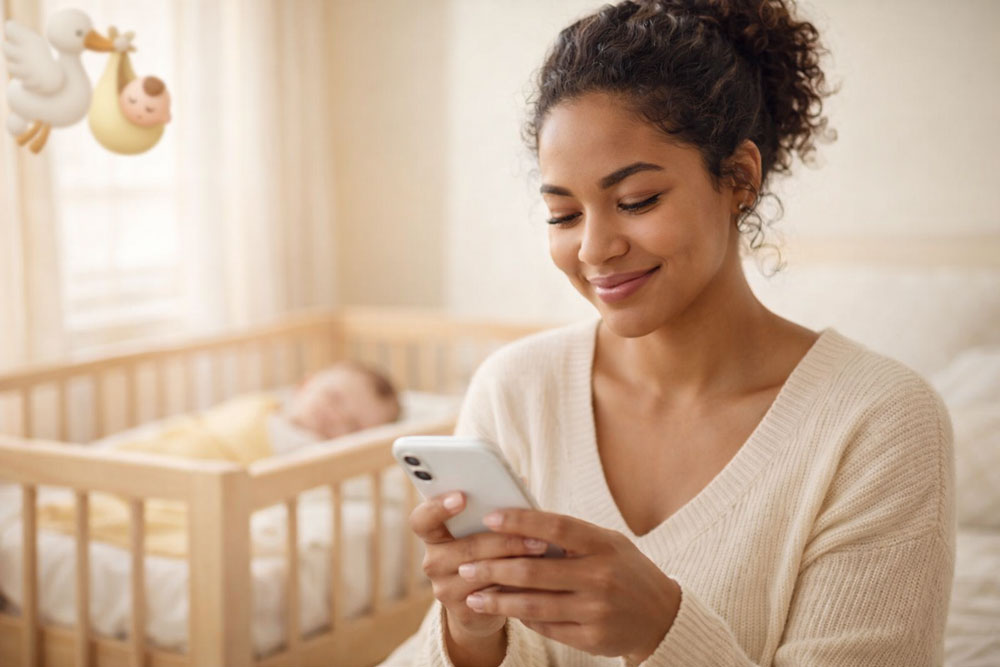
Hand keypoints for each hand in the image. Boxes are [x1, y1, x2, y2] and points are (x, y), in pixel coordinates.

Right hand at [409, 492, 552, 646]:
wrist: (484, 601)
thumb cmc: (489, 551)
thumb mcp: (485, 529)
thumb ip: (494, 507)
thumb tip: (519, 481)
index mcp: (433, 534)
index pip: (422, 519)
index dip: (437, 508)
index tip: (462, 497)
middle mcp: (432, 561)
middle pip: (465, 548)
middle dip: (504, 540)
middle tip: (535, 535)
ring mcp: (444, 588)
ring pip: (480, 571)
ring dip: (514, 560)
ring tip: (540, 550)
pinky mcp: (461, 610)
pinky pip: (490, 596)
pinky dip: (514, 583)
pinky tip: (534, 576)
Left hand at [457, 508, 681, 662]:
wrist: (663, 617)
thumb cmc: (626, 570)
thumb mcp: (608, 543)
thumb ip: (571, 536)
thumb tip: (520, 524)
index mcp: (603, 544)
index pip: (555, 528)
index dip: (520, 522)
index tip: (490, 518)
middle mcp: (600, 577)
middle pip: (534, 570)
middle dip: (493, 567)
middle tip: (465, 565)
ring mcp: (596, 610)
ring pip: (533, 604)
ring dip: (498, 599)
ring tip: (473, 594)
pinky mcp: (591, 638)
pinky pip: (546, 626)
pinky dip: (521, 617)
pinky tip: (504, 609)